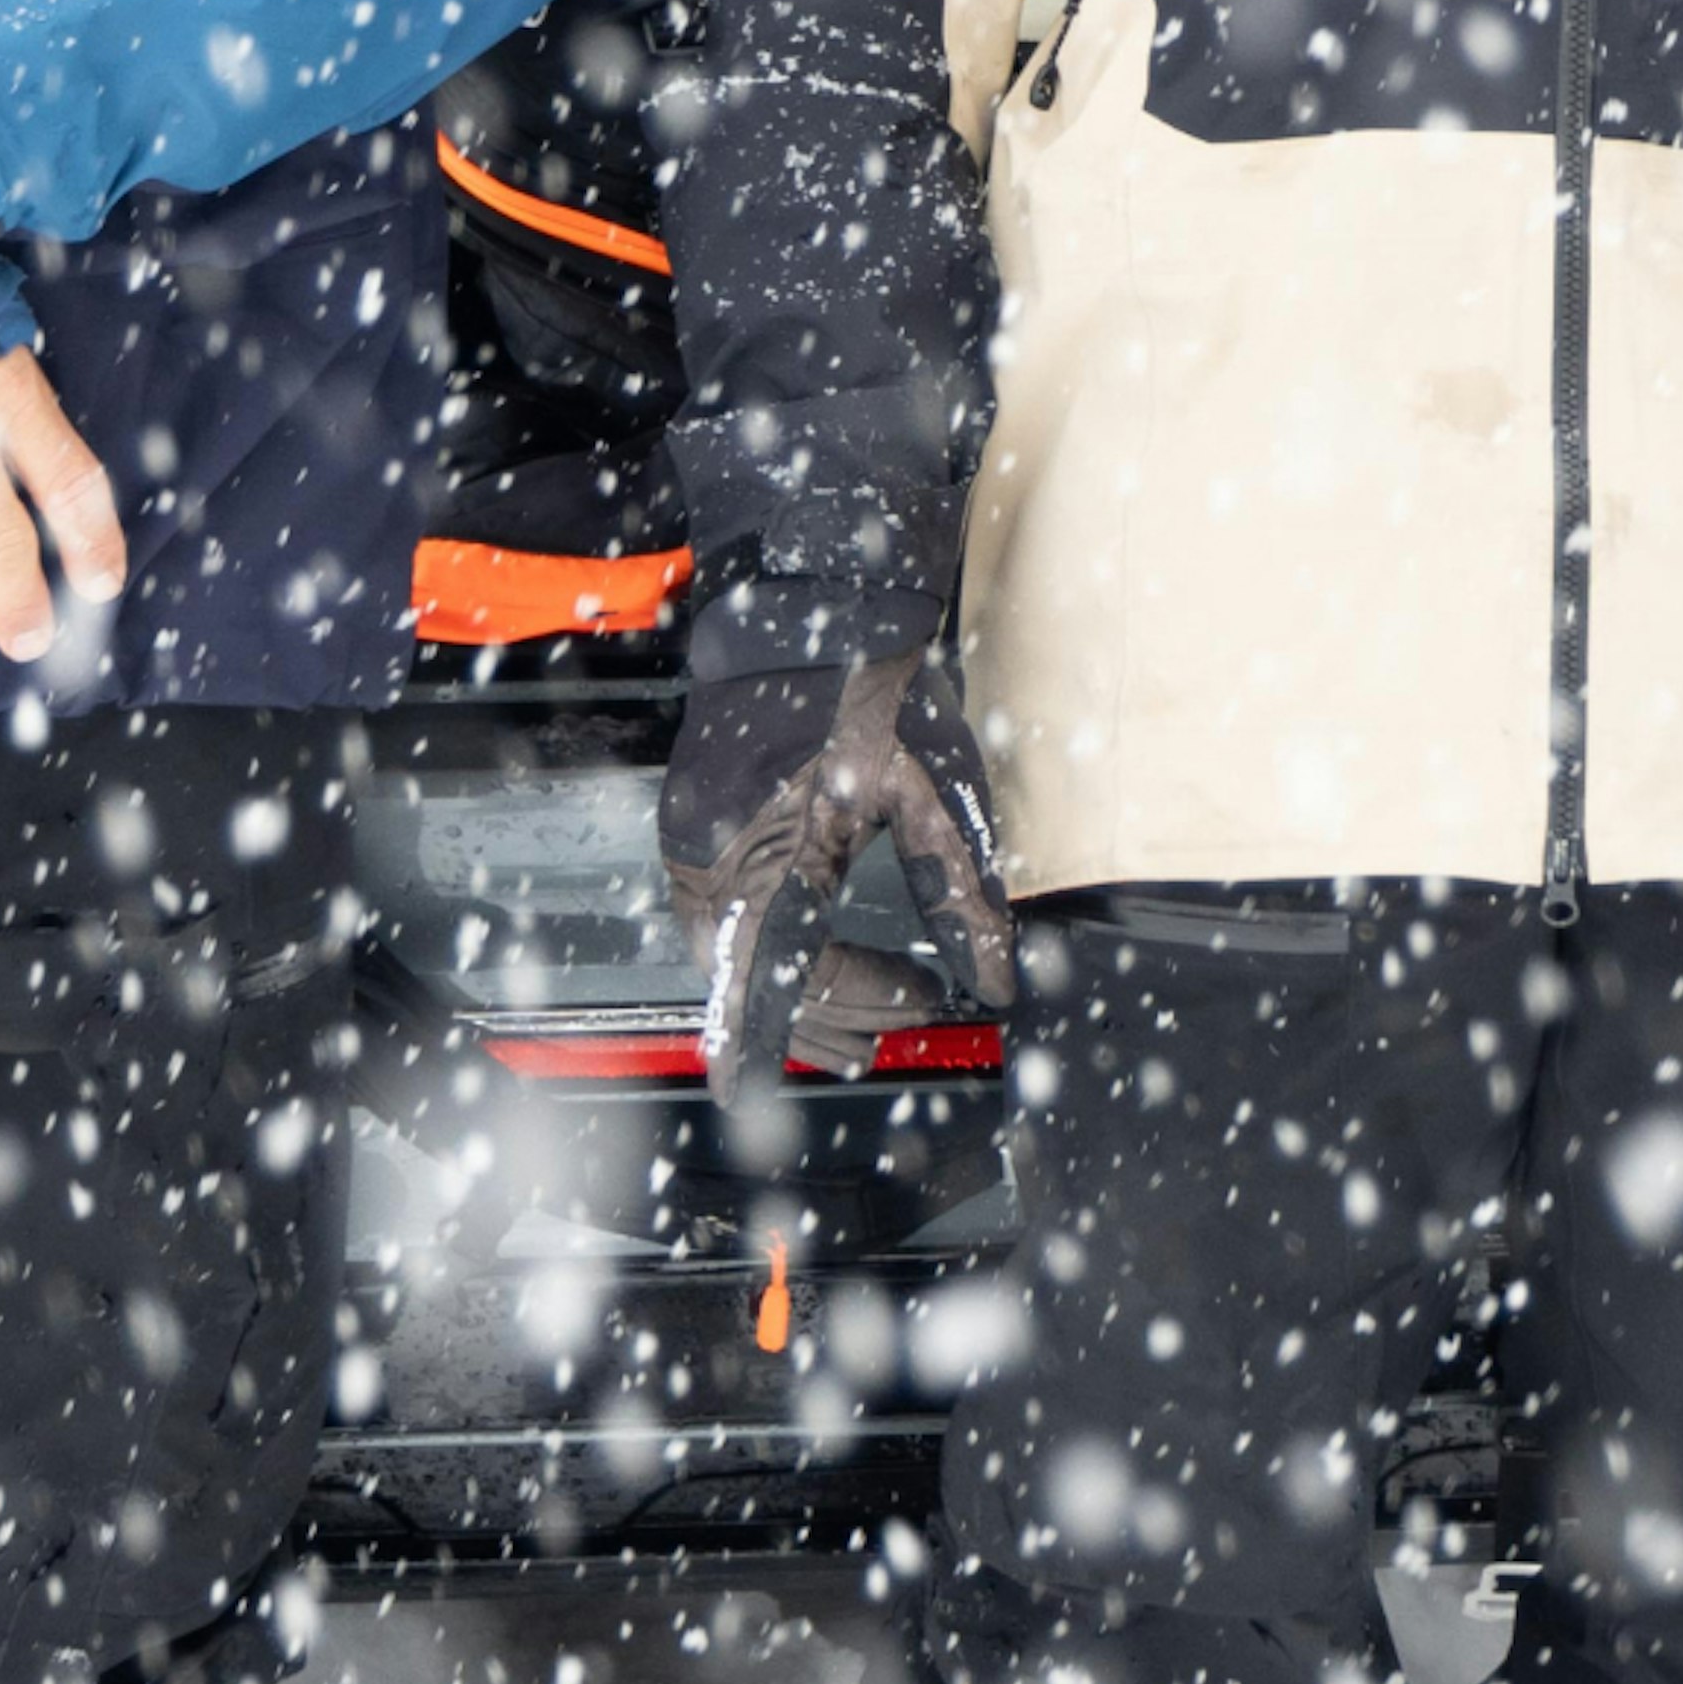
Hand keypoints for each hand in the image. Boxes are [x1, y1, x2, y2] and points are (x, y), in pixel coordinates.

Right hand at [661, 650, 1014, 1098]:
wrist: (810, 603)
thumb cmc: (865, 684)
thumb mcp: (927, 789)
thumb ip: (958, 893)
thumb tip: (991, 979)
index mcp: (763, 844)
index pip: (777, 973)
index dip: (801, 1033)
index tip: (814, 1080)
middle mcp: (708, 852)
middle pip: (757, 976)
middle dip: (832, 1013)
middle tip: (913, 1021)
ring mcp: (691, 840)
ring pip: (733, 957)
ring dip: (799, 993)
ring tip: (870, 1026)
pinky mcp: (693, 827)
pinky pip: (723, 921)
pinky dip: (771, 955)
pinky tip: (817, 971)